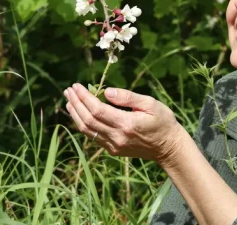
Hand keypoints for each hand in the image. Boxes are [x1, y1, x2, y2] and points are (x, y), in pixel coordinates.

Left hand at [63, 83, 184, 163]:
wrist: (168, 147)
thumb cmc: (163, 121)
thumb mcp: (150, 103)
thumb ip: (128, 97)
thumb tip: (106, 91)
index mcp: (126, 124)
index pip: (97, 110)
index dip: (84, 97)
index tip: (76, 86)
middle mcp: (117, 137)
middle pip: (88, 120)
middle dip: (75, 103)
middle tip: (68, 90)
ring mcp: (114, 146)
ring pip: (87, 130)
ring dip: (75, 114)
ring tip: (69, 100)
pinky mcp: (113, 150)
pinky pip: (93, 136)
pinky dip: (83, 124)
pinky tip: (79, 114)